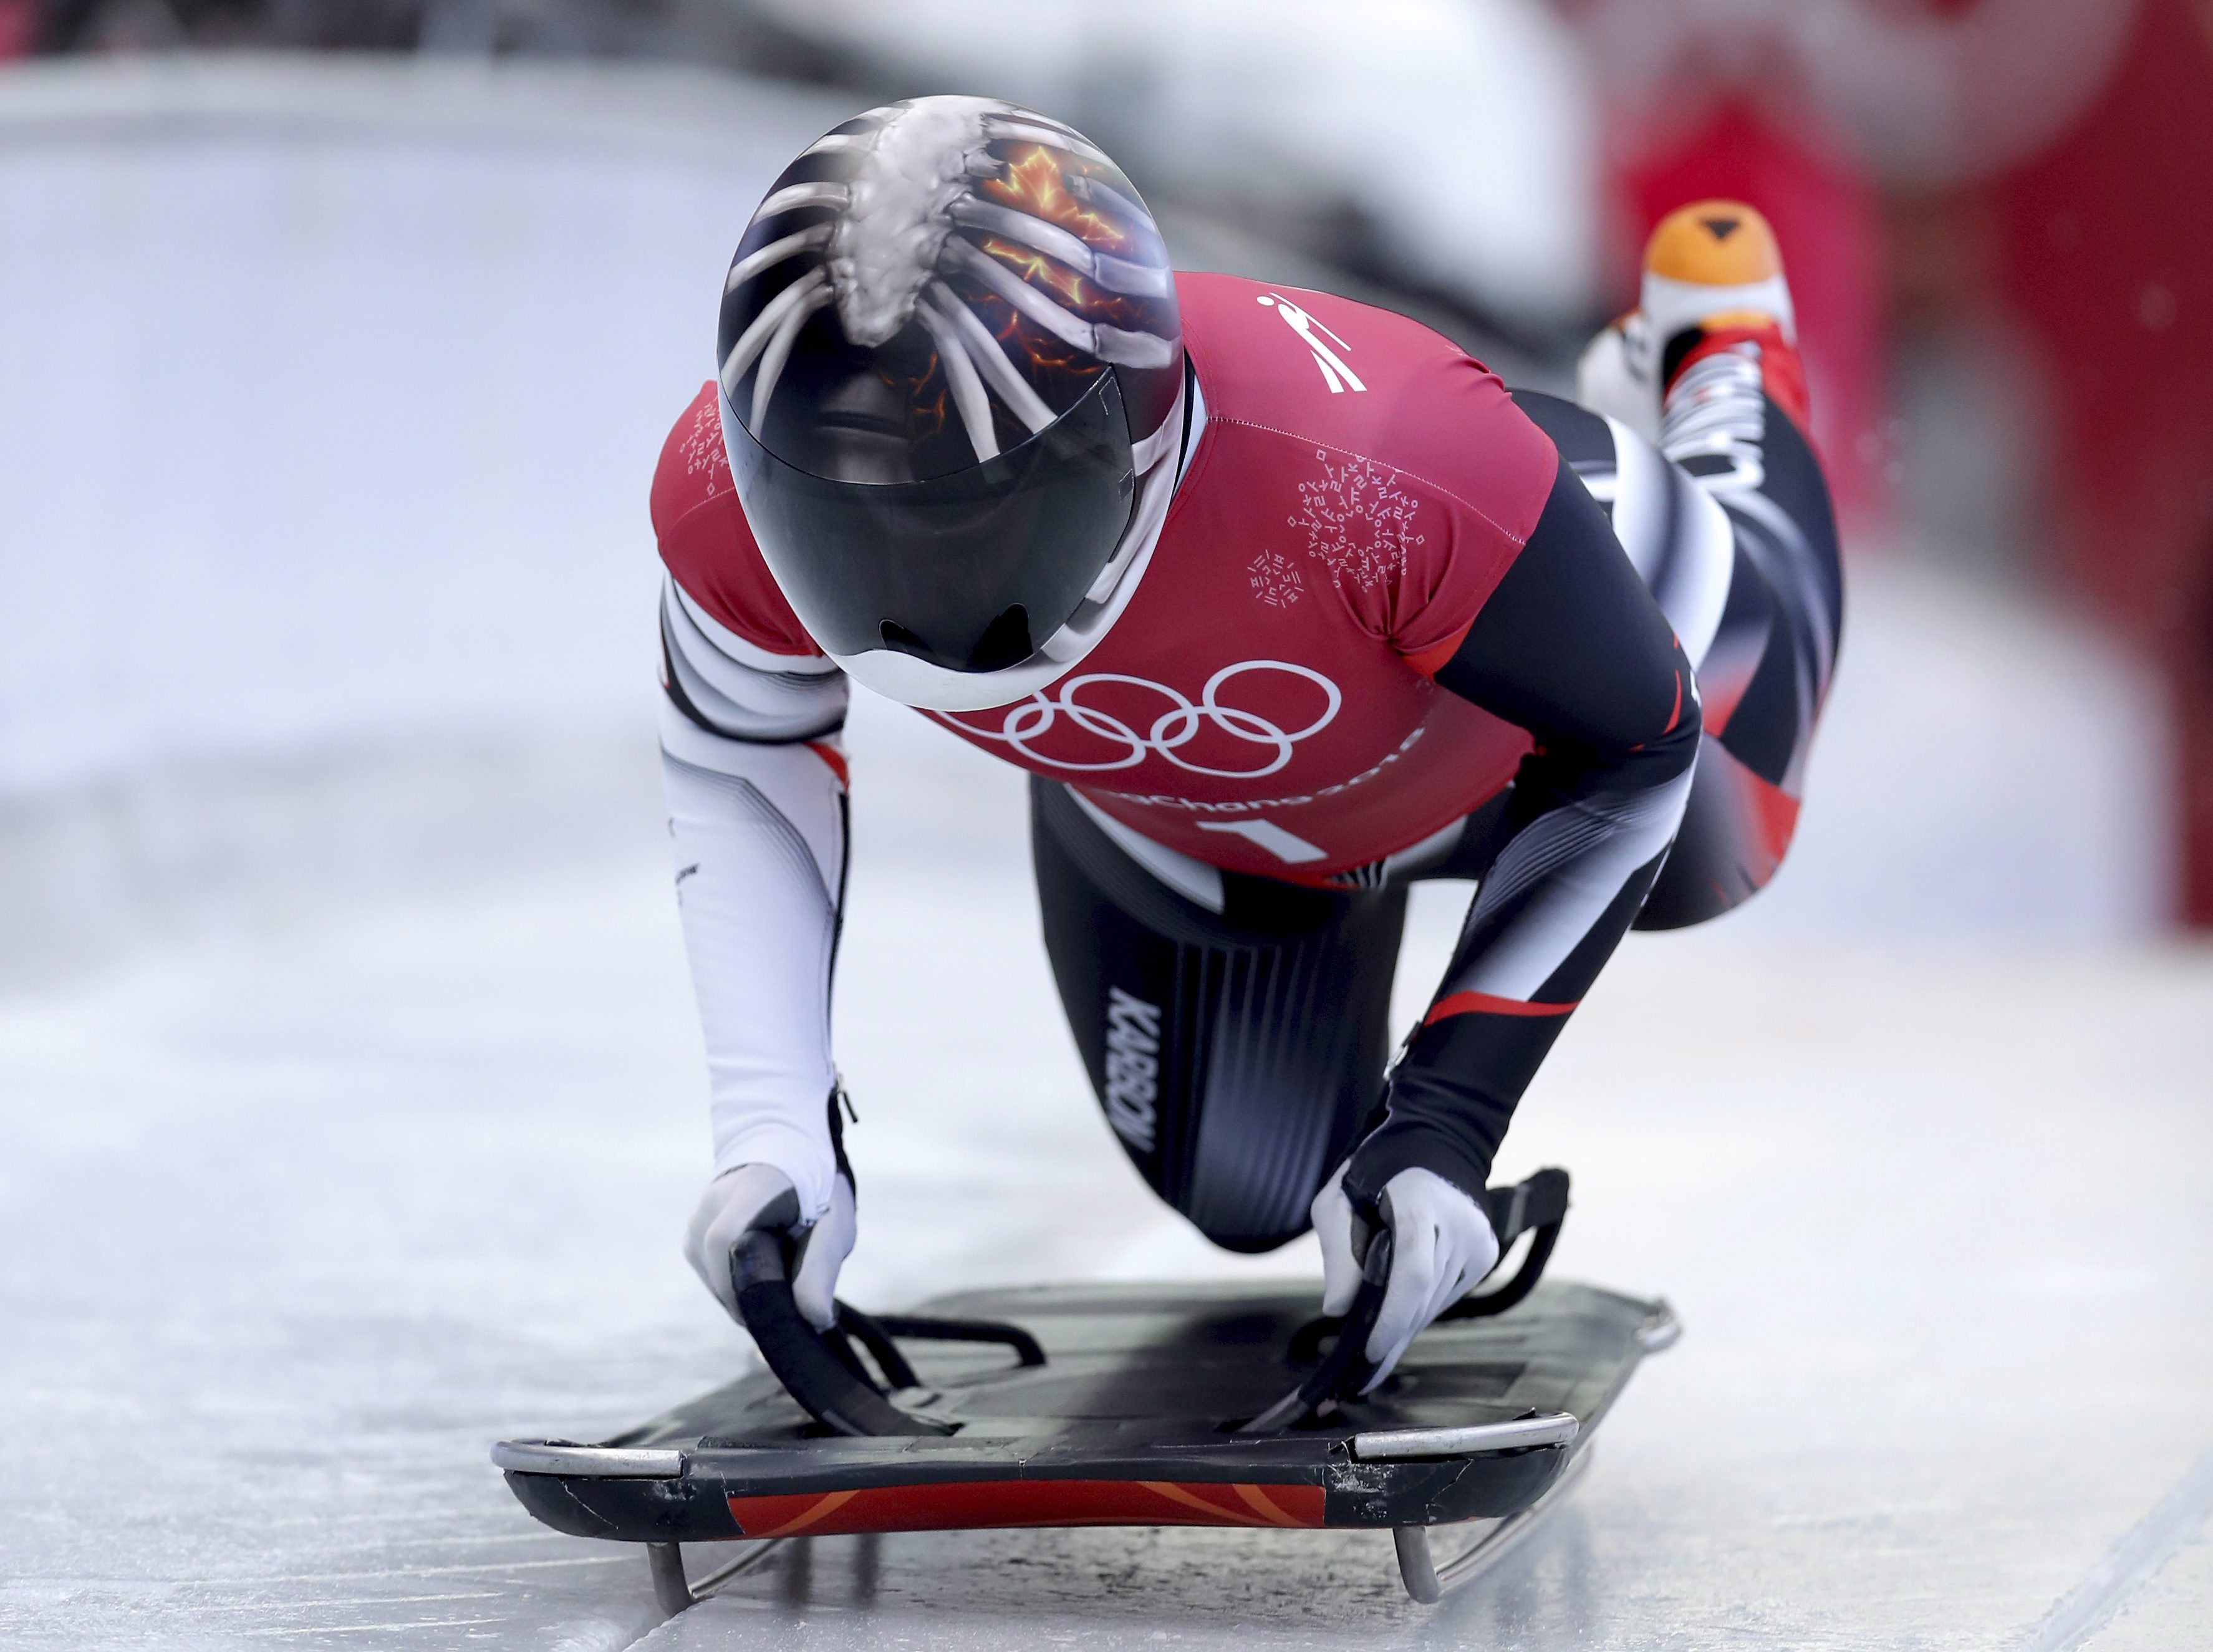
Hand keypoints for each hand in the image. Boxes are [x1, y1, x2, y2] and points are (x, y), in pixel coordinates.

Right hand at [684, 1163, 855, 1330]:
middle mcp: (715, 1198)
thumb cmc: (817, 1195)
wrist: (792, 1164)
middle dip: (747, 1298)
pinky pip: (708, 1273)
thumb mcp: (834, 1227)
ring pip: (710, 1274)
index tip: (773, 1309)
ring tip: (777, 1286)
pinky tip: (758, 1279)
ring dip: (740, 1293)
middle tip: (784, 1310)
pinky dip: (732, 1286)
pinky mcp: (694, 1234)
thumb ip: (822, 1270)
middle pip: (715, 1263)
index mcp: (753, 1188)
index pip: (724, 1237)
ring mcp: (699, 1216)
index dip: (739, 1284)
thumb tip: (817, 1320)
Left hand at [1311, 1162, 1499, 1391]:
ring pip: (1436, 1303)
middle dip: (1392, 1336)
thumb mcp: (1339, 1200)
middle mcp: (1459, 1224)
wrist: (1433, 1144)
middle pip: (1423, 1297)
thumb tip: (1338, 1310)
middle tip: (1363, 1373)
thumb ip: (1338, 1253)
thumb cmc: (1377, 1171)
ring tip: (1378, 1348)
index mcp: (1420, 1203)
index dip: (1392, 1318)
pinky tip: (1402, 1313)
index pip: (1412, 1273)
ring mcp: (1478, 1240)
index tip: (1369, 1351)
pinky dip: (1422, 1307)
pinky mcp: (1486, 1252)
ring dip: (1406, 1324)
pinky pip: (1449, 1294)